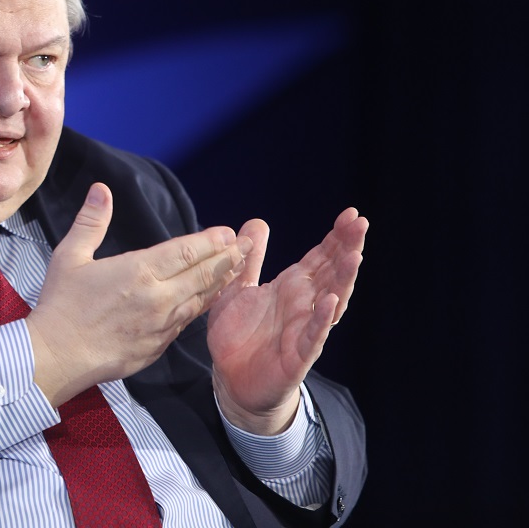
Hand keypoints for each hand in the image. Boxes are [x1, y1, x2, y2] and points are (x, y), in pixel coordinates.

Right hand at [27, 183, 249, 405]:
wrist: (56, 357)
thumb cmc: (60, 305)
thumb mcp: (70, 256)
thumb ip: (91, 221)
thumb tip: (101, 189)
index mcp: (139, 271)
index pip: (186, 251)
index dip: (211, 240)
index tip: (229, 232)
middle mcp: (158, 297)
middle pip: (202, 273)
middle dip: (228, 257)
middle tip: (247, 245)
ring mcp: (161, 325)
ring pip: (201, 299)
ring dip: (221, 282)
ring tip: (239, 268)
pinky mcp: (158, 347)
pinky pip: (187, 322)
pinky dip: (203, 307)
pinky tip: (208, 300)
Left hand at [209, 208, 367, 434]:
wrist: (232, 379)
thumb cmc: (240, 333)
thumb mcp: (238, 288)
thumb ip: (250, 258)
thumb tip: (258, 222)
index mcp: (292, 287)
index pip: (320, 257)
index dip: (335, 236)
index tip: (351, 213)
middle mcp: (304, 305)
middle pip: (332, 273)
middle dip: (347, 249)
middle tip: (360, 224)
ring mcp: (305, 330)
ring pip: (331, 302)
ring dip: (343, 280)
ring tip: (354, 256)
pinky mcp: (298, 356)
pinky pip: (313, 336)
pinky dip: (321, 319)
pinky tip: (329, 301)